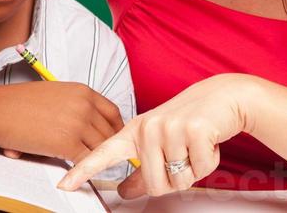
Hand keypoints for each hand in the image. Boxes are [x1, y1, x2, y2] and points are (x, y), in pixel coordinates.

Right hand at [0, 82, 124, 163]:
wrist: (0, 110)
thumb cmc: (21, 102)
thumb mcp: (57, 93)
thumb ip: (76, 105)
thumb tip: (88, 125)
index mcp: (83, 91)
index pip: (112, 113)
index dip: (116, 129)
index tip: (114, 139)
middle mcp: (85, 105)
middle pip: (110, 132)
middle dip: (108, 147)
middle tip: (104, 158)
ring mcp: (78, 124)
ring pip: (100, 148)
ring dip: (97, 159)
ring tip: (91, 167)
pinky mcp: (67, 143)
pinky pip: (86, 160)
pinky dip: (84, 169)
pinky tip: (78, 172)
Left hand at [57, 74, 254, 198]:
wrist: (222, 96)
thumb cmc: (190, 118)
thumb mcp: (161, 141)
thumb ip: (141, 167)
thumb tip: (124, 191)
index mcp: (136, 130)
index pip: (104, 153)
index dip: (83, 170)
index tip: (64, 184)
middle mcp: (148, 127)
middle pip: (153, 185)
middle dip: (173, 181)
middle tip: (183, 157)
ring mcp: (169, 127)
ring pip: (178, 181)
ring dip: (193, 171)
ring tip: (195, 145)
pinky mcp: (192, 130)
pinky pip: (199, 170)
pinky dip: (208, 162)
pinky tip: (207, 141)